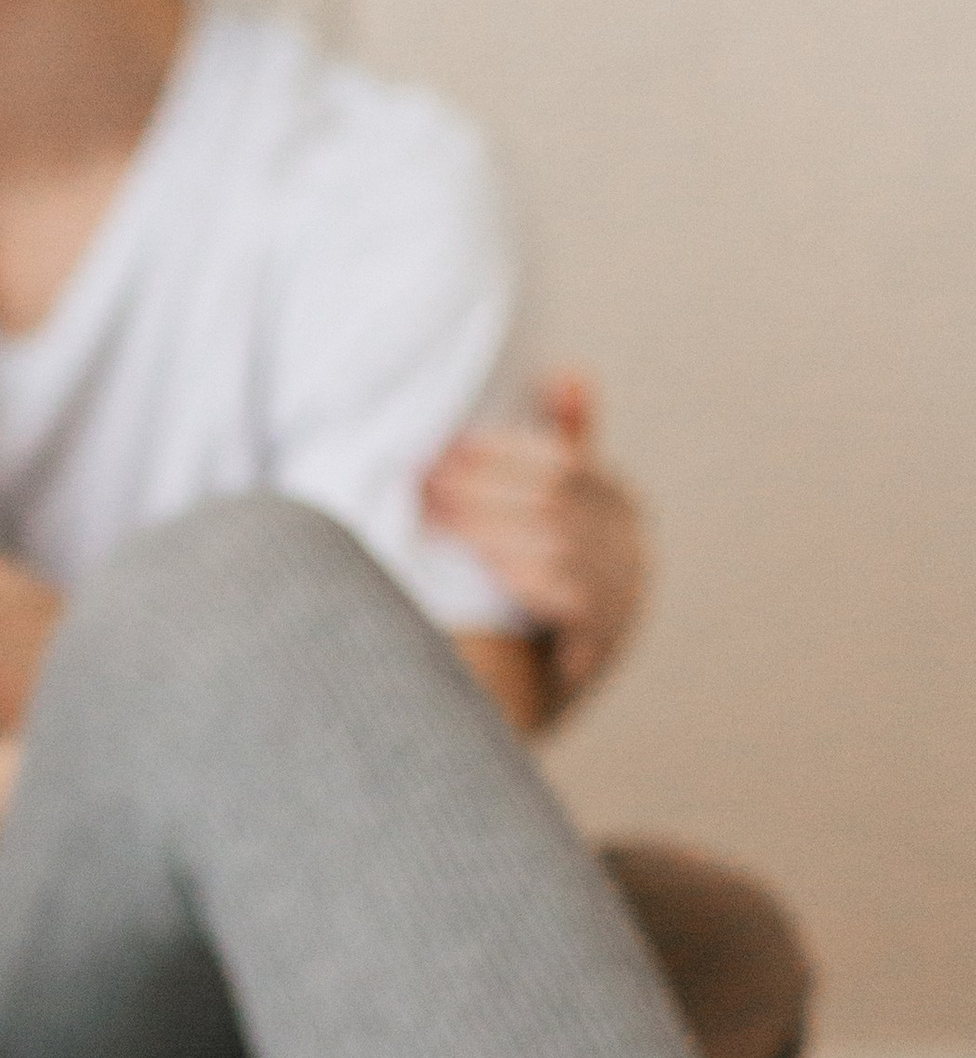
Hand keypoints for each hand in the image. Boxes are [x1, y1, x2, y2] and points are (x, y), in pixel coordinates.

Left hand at [422, 371, 648, 715]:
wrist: (524, 685)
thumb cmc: (527, 579)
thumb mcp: (541, 511)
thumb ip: (558, 446)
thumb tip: (571, 372)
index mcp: (619, 503)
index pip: (565, 465)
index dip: (501, 455)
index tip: (444, 450)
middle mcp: (633, 546)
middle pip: (557, 503)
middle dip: (483, 490)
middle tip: (423, 485)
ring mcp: (627, 595)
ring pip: (559, 546)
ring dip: (490, 529)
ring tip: (433, 521)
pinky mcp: (606, 643)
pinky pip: (570, 598)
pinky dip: (520, 576)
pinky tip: (478, 568)